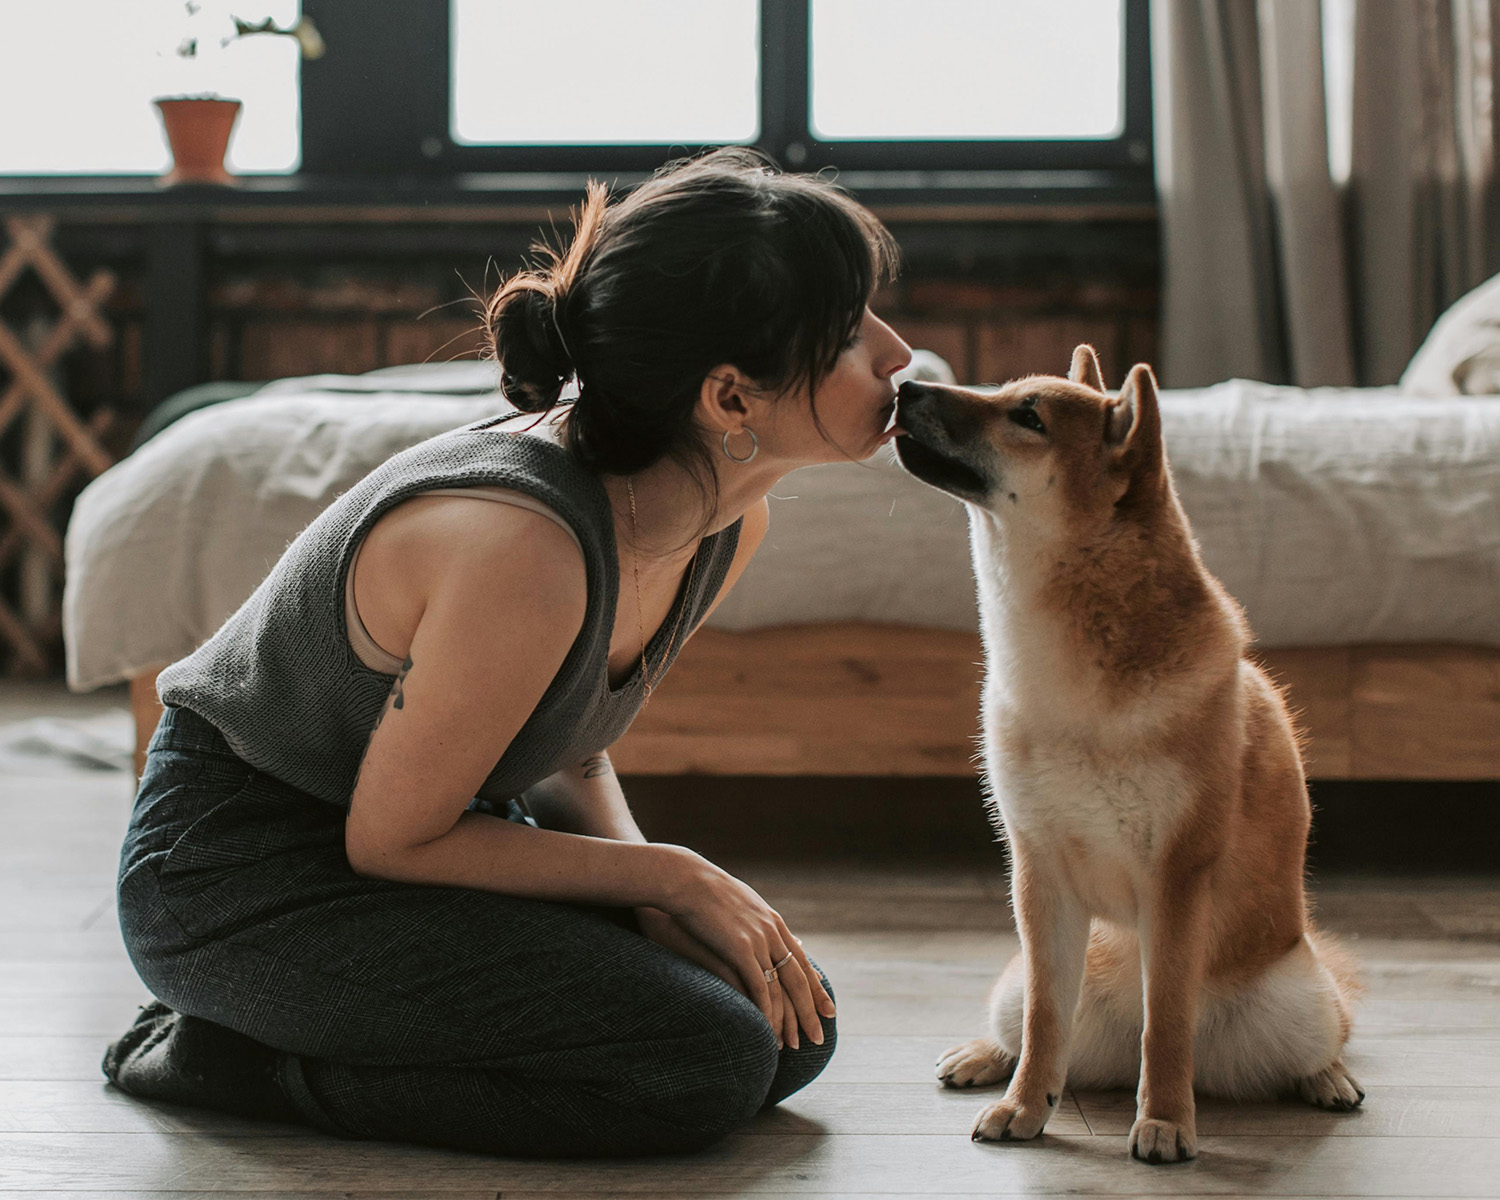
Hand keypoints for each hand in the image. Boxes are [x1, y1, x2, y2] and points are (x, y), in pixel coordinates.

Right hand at [653, 847, 835, 1048]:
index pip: (801, 962)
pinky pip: (760, 988)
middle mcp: (773, 932)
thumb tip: (768, 931)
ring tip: (791, 1045)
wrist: (686, 879)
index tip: (827, 1010)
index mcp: (773, 922)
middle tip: (818, 1038)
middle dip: (811, 1012)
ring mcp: (759, 941)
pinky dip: (766, 1012)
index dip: (816, 989)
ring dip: (788, 1020)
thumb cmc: (704, 893)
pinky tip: (767, 1030)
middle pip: (799, 980)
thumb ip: (757, 922)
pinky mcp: (740, 949)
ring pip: (782, 989)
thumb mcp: (740, 905)